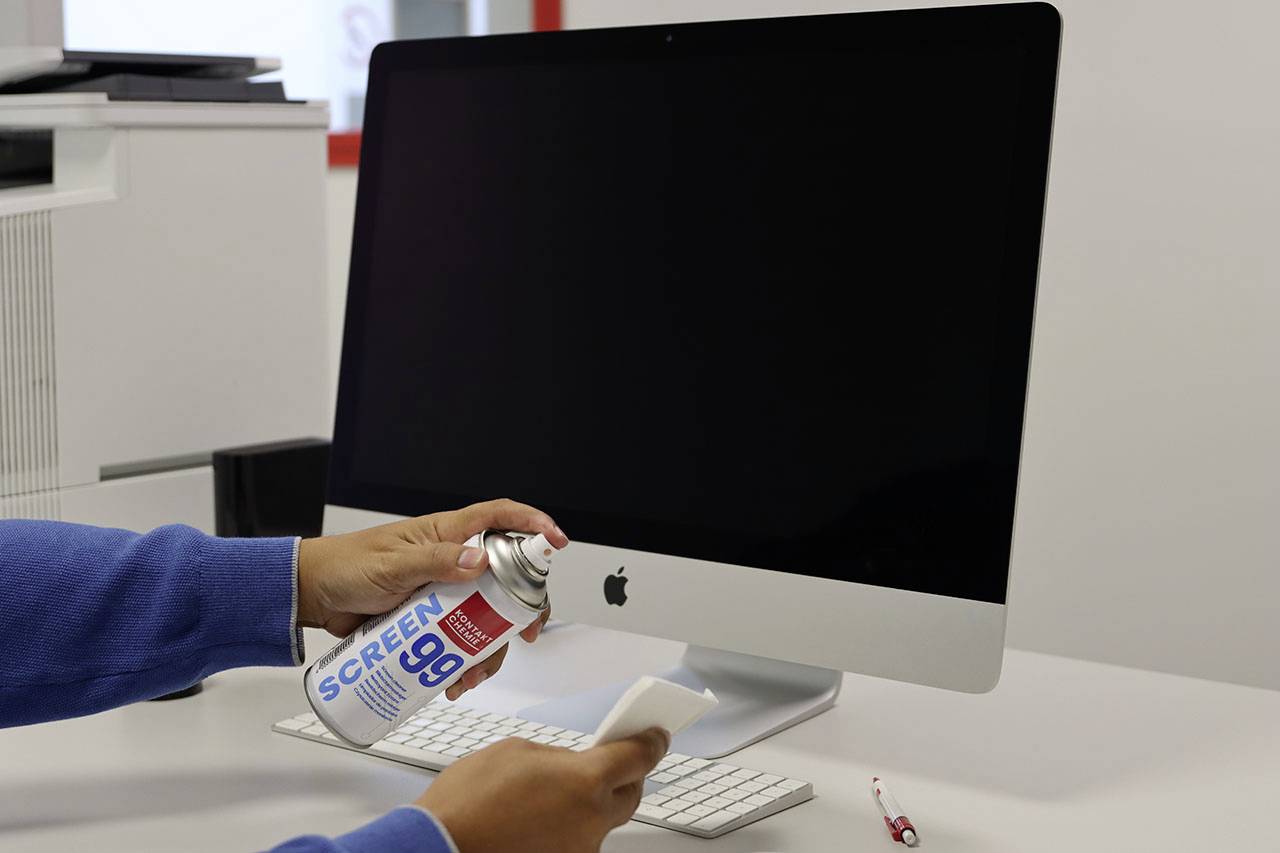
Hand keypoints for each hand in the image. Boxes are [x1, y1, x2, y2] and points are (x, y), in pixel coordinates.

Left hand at [296, 499, 566, 696]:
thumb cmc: (346, 567)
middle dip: (522, 607)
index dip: (531, 523)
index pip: (499, 517)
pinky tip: (453, 679)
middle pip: (506, 577)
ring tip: (472, 672)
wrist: (313, 597)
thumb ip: (433, 561)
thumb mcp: (391, 565)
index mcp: (446, 533)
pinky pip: (460, 639)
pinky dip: (464, 661)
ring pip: (486, 617)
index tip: (556, 540)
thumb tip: (478, 560)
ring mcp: (443, 592)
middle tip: (526, 632)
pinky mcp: (430, 621)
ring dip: (489, 647)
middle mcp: (452, 561)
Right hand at [417, 728, 670, 852]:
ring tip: (555, 792)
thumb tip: (571, 763)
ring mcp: (579, 848)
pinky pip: (578, 839)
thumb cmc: (469, 800)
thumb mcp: (516, 751)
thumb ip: (557, 755)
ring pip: (602, 819)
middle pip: (630, 793)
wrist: (441, 847)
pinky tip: (541, 816)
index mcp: (586, 781)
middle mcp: (591, 819)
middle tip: (608, 759)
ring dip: (590, 803)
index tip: (656, 735)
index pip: (639, 757)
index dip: (651, 742)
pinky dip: (568, 825)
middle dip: (625, 774)